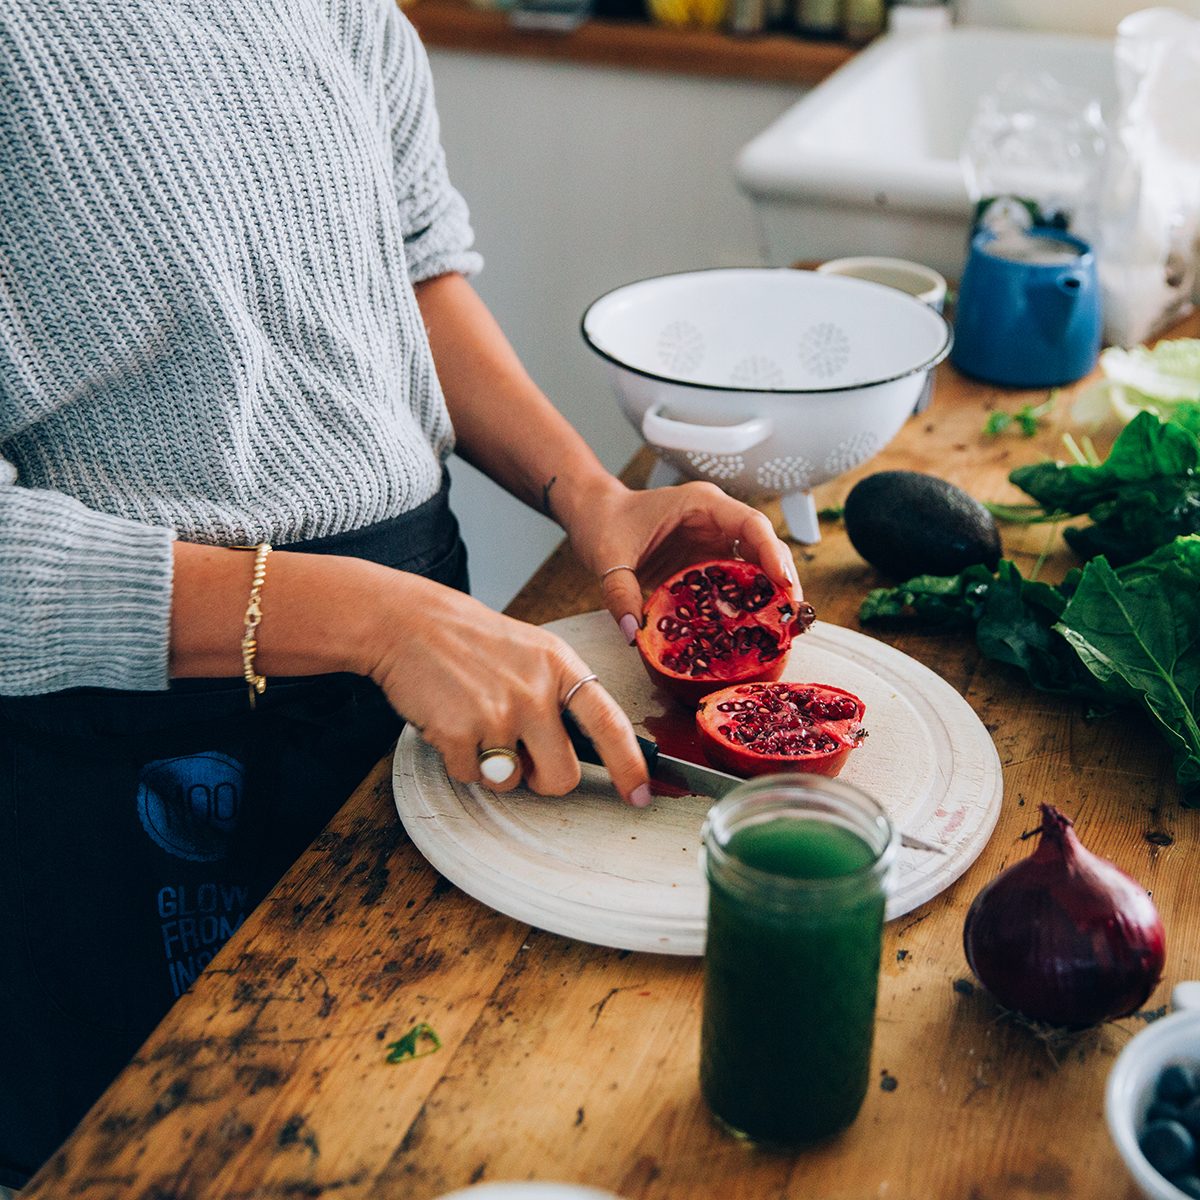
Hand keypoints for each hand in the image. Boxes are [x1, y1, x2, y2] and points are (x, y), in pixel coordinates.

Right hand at [364, 573, 652, 806]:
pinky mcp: (459, 733)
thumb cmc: (471, 640)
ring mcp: (497, 713)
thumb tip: (587, 748)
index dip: (630, 765)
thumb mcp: (532, 651)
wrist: (407, 622)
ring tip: (477, 724)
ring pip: (512, 782)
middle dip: (544, 781)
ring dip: (496, 769)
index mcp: (559, 666)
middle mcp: (535, 692)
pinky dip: (459, 761)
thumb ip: (561, 693)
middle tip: (523, 757)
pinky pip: (471, 776)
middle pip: (562, 776)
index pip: (610, 723)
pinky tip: (451, 722)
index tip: (640, 794)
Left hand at [558, 479, 800, 641]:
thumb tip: (635, 633)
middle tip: (791, 617)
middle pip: (765, 545)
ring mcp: (715, 542)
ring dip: (771, 595)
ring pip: (757, 566)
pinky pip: (736, 582)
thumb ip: (621, 594)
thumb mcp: (608, 558)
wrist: (595, 516)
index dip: (772, 552)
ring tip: (782, 629)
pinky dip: (747, 604)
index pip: (751, 523)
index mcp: (701, 505)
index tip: (783, 583)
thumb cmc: (605, 523)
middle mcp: (716, 521)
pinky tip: (754, 630)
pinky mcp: (708, 563)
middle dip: (783, 579)